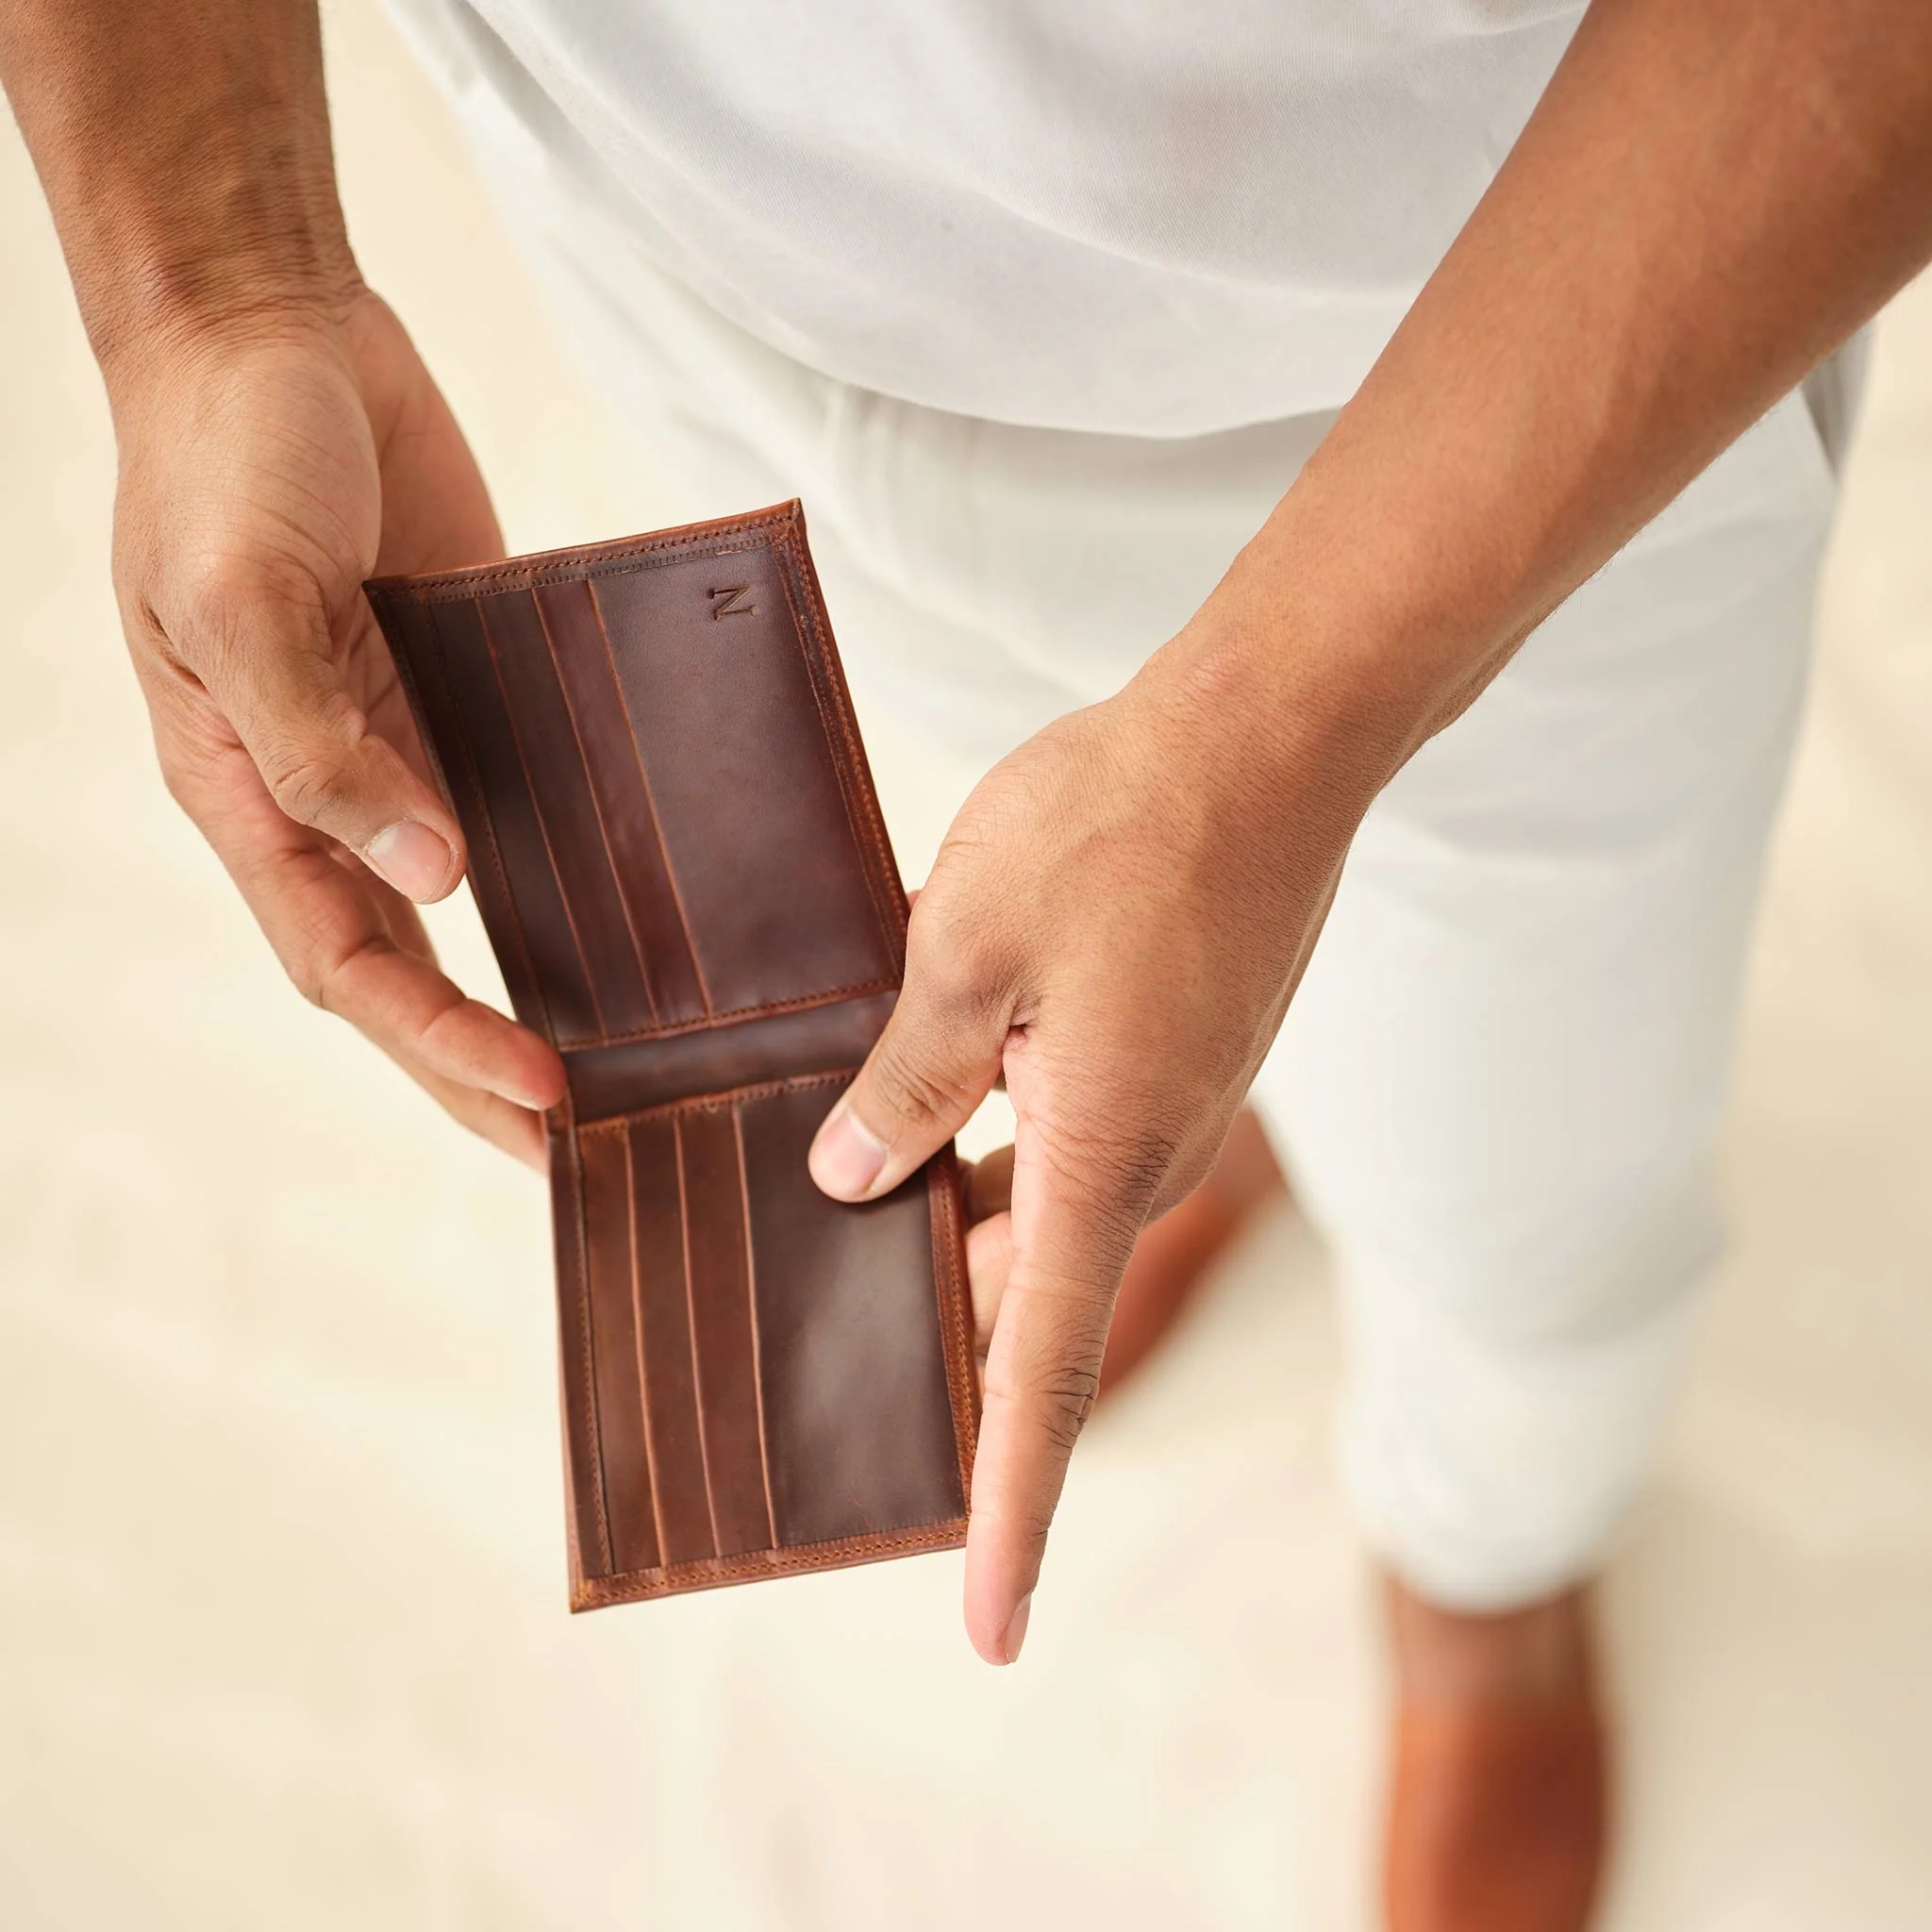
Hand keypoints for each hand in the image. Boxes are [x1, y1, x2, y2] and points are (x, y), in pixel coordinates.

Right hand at [107, 292, 564, 1165]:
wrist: (270, 331)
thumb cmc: (225, 459)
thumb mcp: (243, 599)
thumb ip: (321, 745)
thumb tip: (432, 876)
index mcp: (251, 800)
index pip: (351, 966)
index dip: (440, 1045)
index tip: (544, 1103)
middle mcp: (334, 799)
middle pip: (417, 970)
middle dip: (493, 1066)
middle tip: (599, 1147)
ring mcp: (410, 750)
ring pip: (481, 905)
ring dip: (546, 983)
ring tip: (641, 1058)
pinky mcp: (475, 694)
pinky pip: (532, 798)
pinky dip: (581, 863)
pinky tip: (659, 905)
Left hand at [808, 627, 1392, 1662]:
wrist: (1271, 734)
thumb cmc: (1121, 825)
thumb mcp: (963, 943)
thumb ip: (906, 1077)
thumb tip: (857, 1177)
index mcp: (1103, 1157)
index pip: (1043, 1375)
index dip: (1009, 1511)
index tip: (992, 1630)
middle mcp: (1150, 1156)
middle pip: (1028, 1290)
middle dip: (937, 1321)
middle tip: (820, 1346)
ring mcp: (1173, 1105)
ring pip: (1043, 1203)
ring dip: (959, 1213)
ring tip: (843, 1205)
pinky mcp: (1175, 1054)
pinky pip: (1071, 1134)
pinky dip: (996, 1142)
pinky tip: (922, 1099)